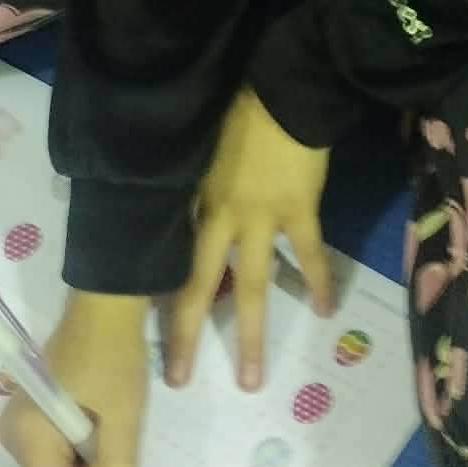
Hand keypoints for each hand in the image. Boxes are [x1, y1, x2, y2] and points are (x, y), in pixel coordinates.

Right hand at [0, 289, 148, 466]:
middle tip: (123, 460)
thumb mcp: (125, 415)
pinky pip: (55, 461)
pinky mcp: (29, 421)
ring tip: (113, 438)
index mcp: (30, 439)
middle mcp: (14, 440)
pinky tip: (101, 432)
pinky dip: (81, 458)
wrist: (103, 306)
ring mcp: (18, 430)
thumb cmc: (114, 356)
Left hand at [166, 84, 333, 392]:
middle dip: (186, 334)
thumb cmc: (236, 108)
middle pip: (197, 285)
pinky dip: (319, 281)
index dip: (154, 292)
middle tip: (178, 379)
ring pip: (251, 286)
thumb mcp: (197, 146)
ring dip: (250, 334)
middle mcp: (218, 217)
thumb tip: (170, 203)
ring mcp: (259, 218)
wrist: (281, 87)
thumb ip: (188, 182)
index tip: (140, 328)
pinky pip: (309, 255)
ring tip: (250, 378)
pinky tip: (326, 309)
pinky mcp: (298, 210)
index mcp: (191, 200)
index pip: (165, 256)